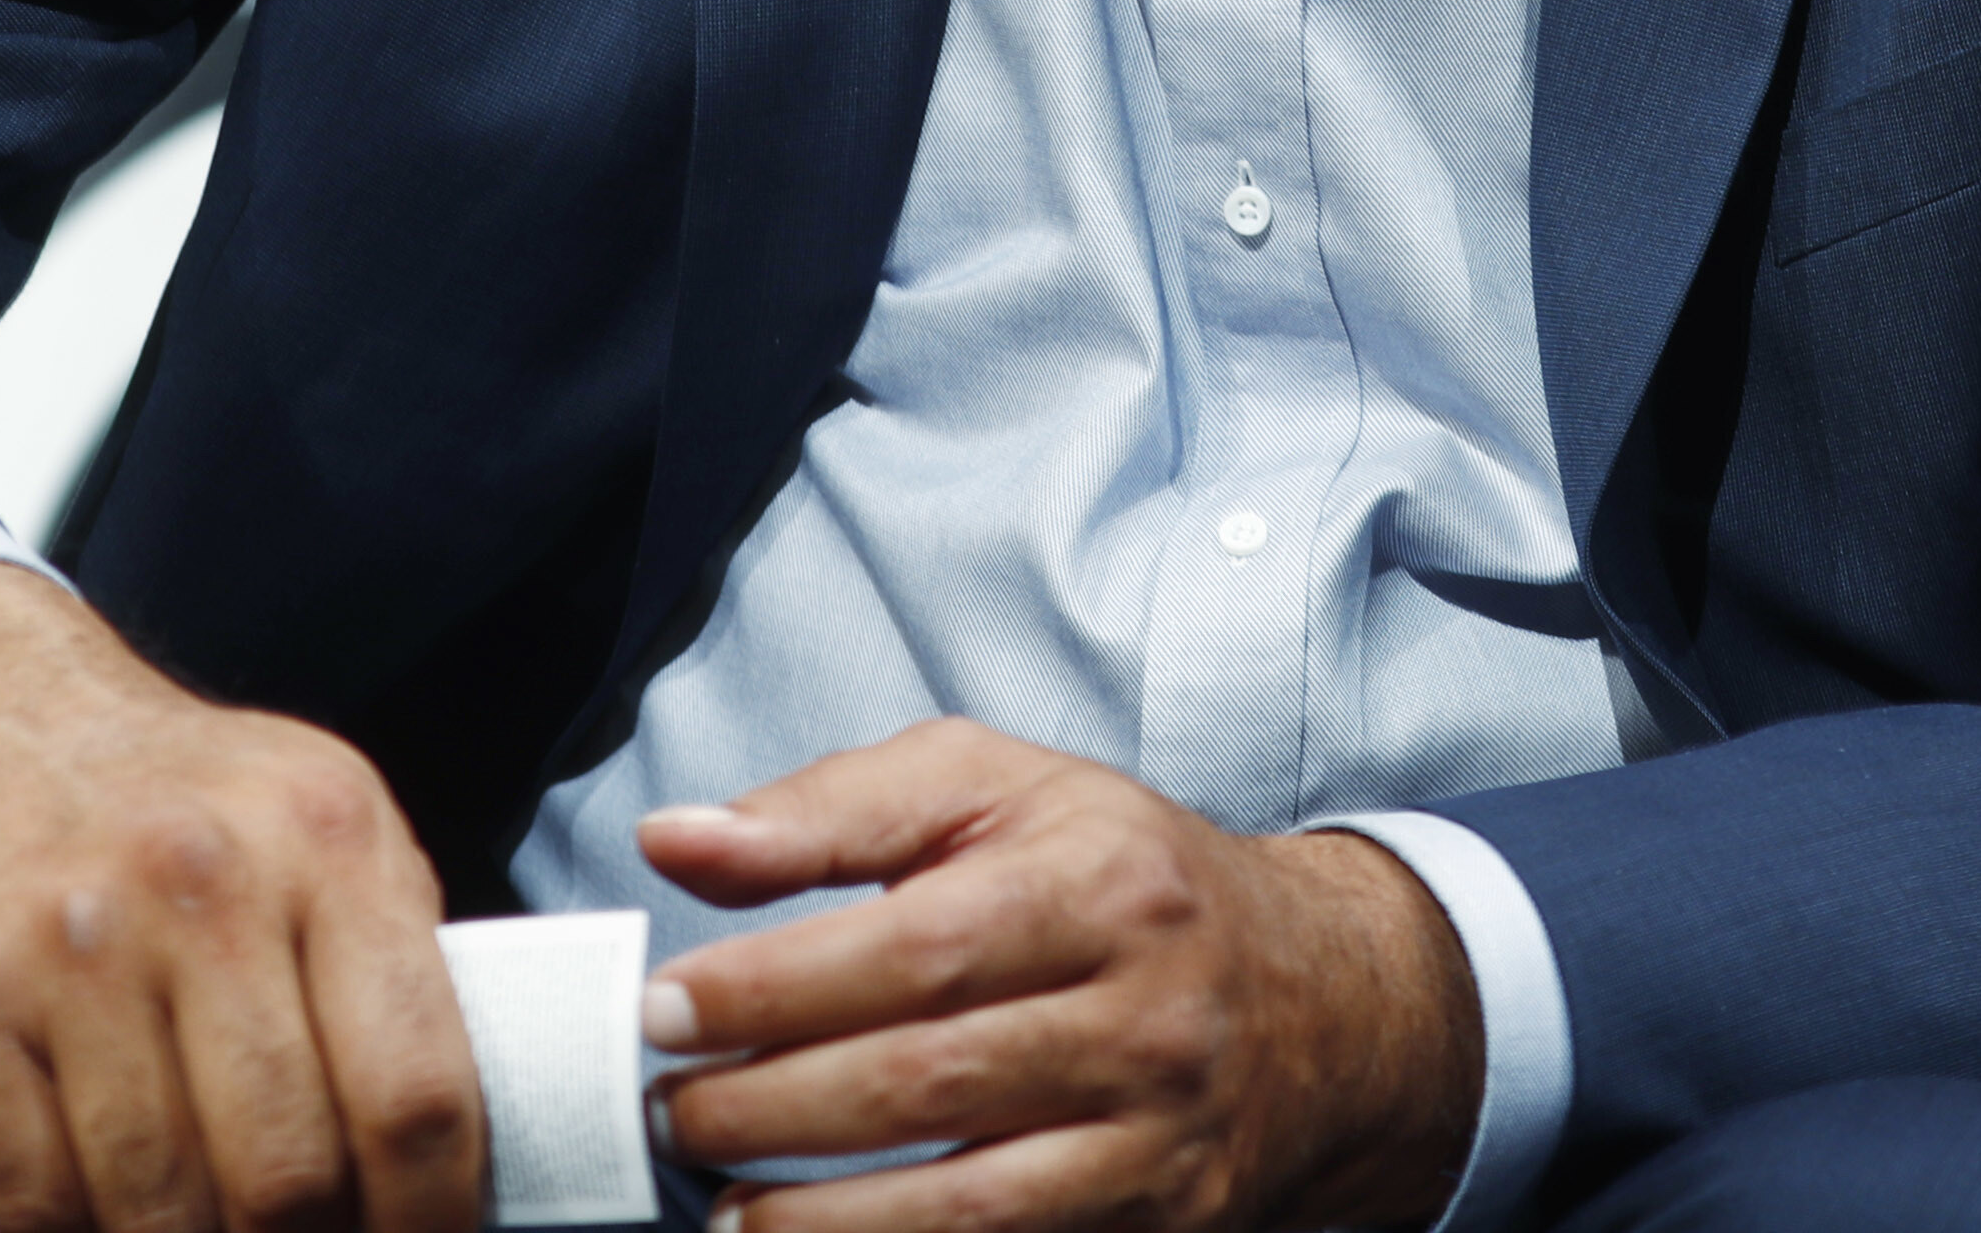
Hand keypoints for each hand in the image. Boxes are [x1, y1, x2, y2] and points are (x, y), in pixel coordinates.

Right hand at [0, 558, 489, 1232]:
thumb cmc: (166, 791)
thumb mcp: (317, 814)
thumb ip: (389, 950)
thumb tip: (450, 1136)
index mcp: (328, 837)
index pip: (417, 1090)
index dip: (433, 1216)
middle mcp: (202, 882)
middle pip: (287, 1171)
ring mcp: (68, 943)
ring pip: (159, 1202)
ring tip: (202, 1226)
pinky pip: (32, 1195)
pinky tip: (99, 1224)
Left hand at [642, 722, 1478, 1232]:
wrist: (1316, 995)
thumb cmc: (1115, 873)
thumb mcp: (994, 790)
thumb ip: (830, 808)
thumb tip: (674, 838)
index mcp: (1102, 880)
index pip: (918, 945)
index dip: (776, 988)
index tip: (665, 1007)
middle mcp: (1146, 1012)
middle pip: (931, 1079)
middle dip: (772, 1108)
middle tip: (670, 1112)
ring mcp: (1162, 1135)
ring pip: (972, 1201)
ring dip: (822, 1221)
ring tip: (723, 1208)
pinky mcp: (1166, 1224)